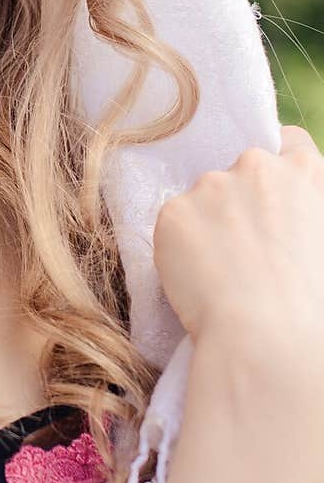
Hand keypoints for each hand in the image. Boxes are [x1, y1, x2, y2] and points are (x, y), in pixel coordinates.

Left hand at [151, 124, 323, 393]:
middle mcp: (256, 166)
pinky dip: (182, 246)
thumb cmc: (312, 305)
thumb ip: (306, 211)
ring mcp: (210, 186)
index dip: (280, 167)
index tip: (272, 195)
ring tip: (223, 271)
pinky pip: (176, 224)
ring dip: (209, 222)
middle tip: (246, 247)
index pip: (288, 142)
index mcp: (305, 172)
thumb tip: (282, 224)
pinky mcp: (173, 211)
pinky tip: (198, 278)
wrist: (266, 339)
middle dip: (241, 199)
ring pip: (204, 197)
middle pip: (242, 170)